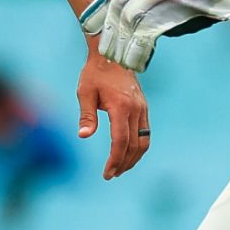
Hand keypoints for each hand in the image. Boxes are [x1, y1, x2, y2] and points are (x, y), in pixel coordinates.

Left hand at [77, 47, 149, 179]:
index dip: (114, 160)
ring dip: (133, 158)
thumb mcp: (85, 92)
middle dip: (123, 164)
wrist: (113, 54)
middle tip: (112, 175)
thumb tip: (84, 136)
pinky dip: (139, 147)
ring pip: (143, 142)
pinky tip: (129, 153)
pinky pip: (145, 133)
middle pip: (133, 146)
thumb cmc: (95, 73)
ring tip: (121, 168)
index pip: (120, 141)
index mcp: (120, 107)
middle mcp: (135, 110)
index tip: (107, 173)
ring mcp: (142, 109)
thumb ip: (87, 116)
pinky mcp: (143, 108)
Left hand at [79, 0, 229, 72]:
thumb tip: (129, 27)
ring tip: (123, 63)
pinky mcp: (161, 7)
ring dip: (123, 48)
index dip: (98, 18)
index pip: (107, 0)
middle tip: (109, 56)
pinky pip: (142, 34)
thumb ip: (146, 5)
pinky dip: (138, 52)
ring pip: (125, 26)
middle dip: (110, 38)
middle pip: (114, 15)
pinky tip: (137, 64)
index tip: (92, 34)